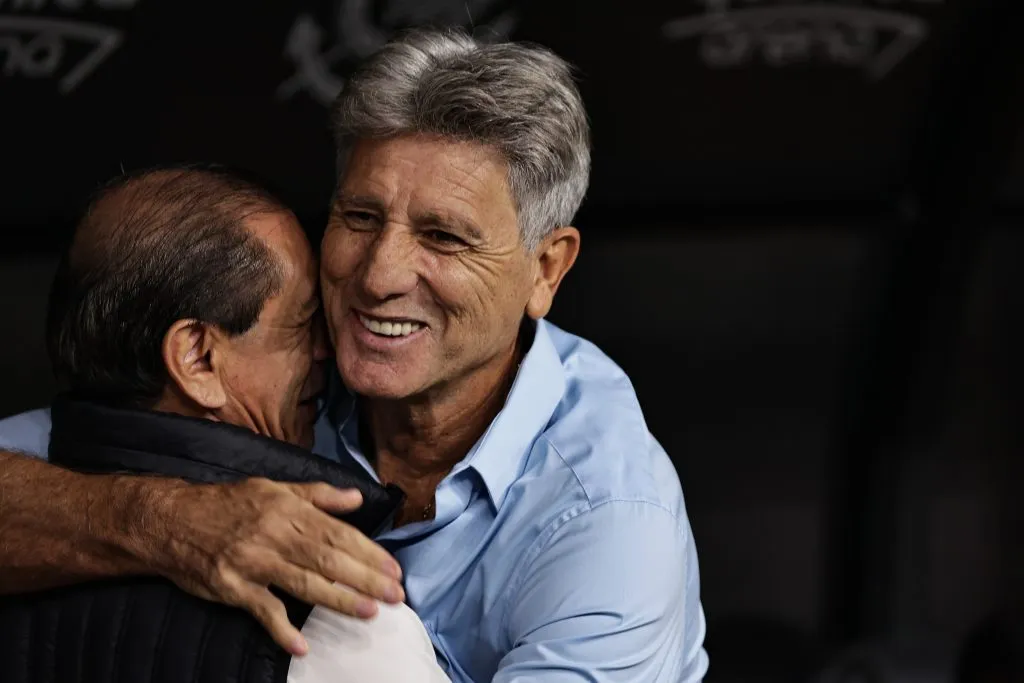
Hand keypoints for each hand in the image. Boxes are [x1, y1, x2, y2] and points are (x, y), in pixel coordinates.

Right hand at [135, 478, 404, 655]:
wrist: (171, 520)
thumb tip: (357, 497)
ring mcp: (252, 563)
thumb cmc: (228, 503)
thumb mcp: (275, 488)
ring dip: (338, 600)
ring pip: (303, 583)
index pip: (337, 533)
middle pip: (327, 559)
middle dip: (365, 578)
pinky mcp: (232, 587)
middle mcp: (273, 534)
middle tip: (394, 595)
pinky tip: (301, 645)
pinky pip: (262, 611)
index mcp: (288, 510)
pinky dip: (281, 630)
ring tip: (369, 612)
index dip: (368, 552)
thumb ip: (318, 495)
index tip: (393, 569)